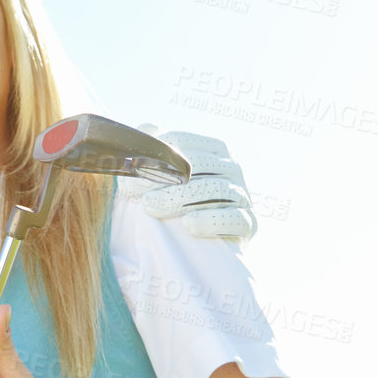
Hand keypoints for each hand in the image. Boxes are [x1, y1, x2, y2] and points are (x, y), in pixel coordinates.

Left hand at [121, 126, 256, 240]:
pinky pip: (234, 218)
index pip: (180, 141)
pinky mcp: (249, 223)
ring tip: (150, 207)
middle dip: (162, 177)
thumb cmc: (176, 205)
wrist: (199, 248)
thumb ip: (153, 149)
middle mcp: (231, 167)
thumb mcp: (162, 177)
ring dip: (179, 198)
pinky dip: (210, 220)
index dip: (152, 154)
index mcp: (212, 149)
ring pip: (214, 189)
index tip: (128, 171)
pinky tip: (188, 225)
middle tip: (134, 191)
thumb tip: (145, 129)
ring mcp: (243, 194)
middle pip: (196, 165)